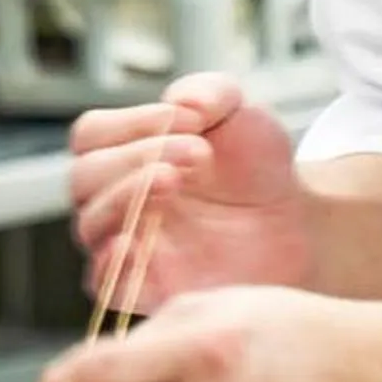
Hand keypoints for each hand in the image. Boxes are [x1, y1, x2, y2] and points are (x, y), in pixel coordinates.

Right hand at [70, 74, 312, 311]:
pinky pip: (105, 285)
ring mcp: (127, 245)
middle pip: (84, 178)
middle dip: (135, 159)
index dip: (131, 123)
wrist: (297, 226)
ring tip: (174, 181)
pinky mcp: (147, 289)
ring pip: (90, 227)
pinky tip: (136, 244)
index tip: (190, 119)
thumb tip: (181, 106)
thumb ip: (210, 92)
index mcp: (123, 153)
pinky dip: (110, 267)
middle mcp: (114, 199)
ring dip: (126, 199)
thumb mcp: (243, 114)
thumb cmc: (256, 168)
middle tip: (197, 153)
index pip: (91, 135)